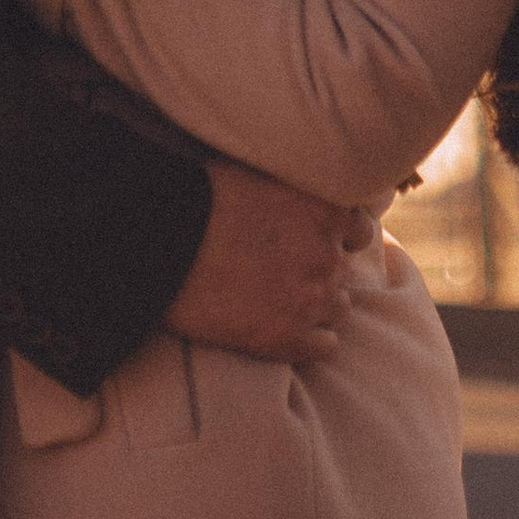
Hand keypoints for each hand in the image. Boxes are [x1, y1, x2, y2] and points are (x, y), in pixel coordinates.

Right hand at [164, 157, 372, 364]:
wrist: (157, 245)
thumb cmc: (198, 199)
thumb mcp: (255, 172)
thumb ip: (294, 188)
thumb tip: (309, 190)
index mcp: (323, 210)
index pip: (360, 230)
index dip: (337, 236)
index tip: (313, 240)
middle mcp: (326, 255)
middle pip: (343, 271)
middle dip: (318, 270)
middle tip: (283, 270)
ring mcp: (308, 300)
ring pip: (338, 308)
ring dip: (315, 305)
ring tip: (280, 300)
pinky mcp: (286, 338)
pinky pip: (325, 345)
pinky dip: (309, 340)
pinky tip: (284, 329)